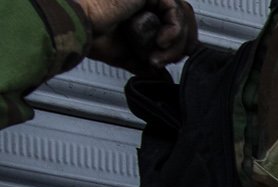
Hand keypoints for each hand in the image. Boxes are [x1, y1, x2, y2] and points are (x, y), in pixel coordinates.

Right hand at [80, 0, 194, 68]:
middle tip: (164, 61)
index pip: (178, 26)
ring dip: (176, 43)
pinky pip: (174, 11)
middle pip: (185, 19)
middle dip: (181, 46)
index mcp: (144, 13)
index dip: (179, 46)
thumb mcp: (129, 56)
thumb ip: (147, 64)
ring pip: (183, 16)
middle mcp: (148, 2)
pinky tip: (160, 42)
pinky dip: (173, 31)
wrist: (80, 26)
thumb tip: (163, 76)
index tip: (165, 63)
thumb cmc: (94, 35)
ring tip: (158, 56)